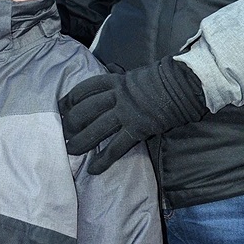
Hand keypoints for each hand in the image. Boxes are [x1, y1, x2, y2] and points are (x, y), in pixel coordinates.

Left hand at [59, 56, 206, 174]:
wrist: (183, 84)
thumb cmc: (161, 79)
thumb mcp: (134, 74)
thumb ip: (120, 79)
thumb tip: (111, 74)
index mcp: (115, 81)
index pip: (84, 90)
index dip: (69, 100)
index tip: (60, 109)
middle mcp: (117, 96)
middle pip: (85, 110)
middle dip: (71, 124)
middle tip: (64, 134)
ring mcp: (127, 112)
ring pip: (96, 129)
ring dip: (81, 143)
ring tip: (71, 152)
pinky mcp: (138, 128)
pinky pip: (116, 147)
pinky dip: (103, 160)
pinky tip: (93, 169)